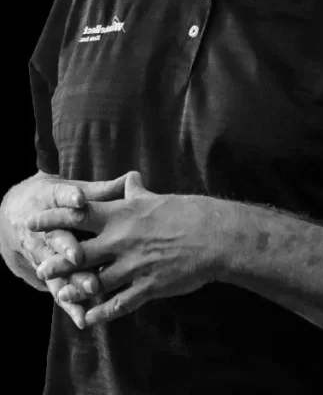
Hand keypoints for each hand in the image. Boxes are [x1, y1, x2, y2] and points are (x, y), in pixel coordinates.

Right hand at [5, 173, 131, 328]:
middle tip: (79, 255)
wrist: (18, 217)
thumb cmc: (58, 201)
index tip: (79, 199)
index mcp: (51, 202)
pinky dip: (70, 304)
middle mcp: (44, 229)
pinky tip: (83, 317)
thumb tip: (132, 178)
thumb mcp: (74, 189)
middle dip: (67, 246)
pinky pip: (59, 289)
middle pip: (56, 237)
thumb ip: (102, 190)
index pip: (59, 196)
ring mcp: (42, 254)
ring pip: (56, 269)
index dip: (69, 197)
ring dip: (71, 278)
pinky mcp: (46, 275)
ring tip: (89, 287)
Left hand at [31, 172, 222, 327]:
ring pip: (94, 282)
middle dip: (57, 262)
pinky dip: (101, 312)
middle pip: (79, 253)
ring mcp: (134, 265)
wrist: (218, 236)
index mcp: (125, 214)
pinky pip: (118, 304)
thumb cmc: (191, 212)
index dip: (54, 218)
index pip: (81, 214)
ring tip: (62, 295)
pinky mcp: (147, 287)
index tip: (33, 221)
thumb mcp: (160, 198)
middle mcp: (124, 240)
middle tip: (41, 267)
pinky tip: (89, 317)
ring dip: (75, 290)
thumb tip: (129, 179)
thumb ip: (137, 193)